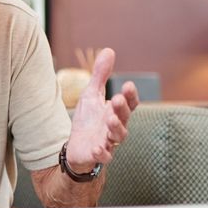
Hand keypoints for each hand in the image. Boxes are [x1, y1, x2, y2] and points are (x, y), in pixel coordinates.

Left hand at [66, 48, 139, 170]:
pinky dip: (102, 154)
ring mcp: (108, 142)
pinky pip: (104, 157)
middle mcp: (116, 127)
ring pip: (118, 137)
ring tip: (110, 119)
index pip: (130, 103)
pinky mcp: (98, 155)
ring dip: (116, 128)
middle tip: (117, 99)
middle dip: (122, 109)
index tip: (127, 85)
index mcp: (117, 112)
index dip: (131, 96)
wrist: (76, 147)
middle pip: (125, 118)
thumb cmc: (88, 120)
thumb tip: (109, 50)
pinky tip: (97, 148)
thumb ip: (100, 76)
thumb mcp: (91, 95)